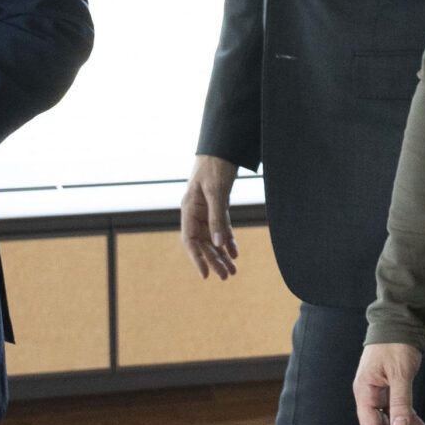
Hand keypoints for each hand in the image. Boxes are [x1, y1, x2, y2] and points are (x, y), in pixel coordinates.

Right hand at [179, 154, 239, 279]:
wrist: (221, 147)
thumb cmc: (215, 166)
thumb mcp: (216, 191)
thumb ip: (217, 218)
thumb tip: (219, 246)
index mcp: (189, 209)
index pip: (190, 240)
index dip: (197, 259)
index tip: (205, 275)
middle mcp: (196, 212)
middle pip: (203, 242)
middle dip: (214, 260)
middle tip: (226, 277)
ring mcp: (207, 209)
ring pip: (213, 238)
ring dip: (222, 254)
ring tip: (232, 271)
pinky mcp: (218, 205)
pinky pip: (222, 228)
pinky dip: (228, 240)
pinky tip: (235, 253)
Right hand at [353, 343, 424, 424]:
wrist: (400, 322)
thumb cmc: (395, 345)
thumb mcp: (400, 374)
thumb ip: (400, 402)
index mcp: (365, 392)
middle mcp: (370, 395)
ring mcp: (380, 392)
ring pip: (392, 421)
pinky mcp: (391, 387)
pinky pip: (400, 410)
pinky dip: (411, 421)